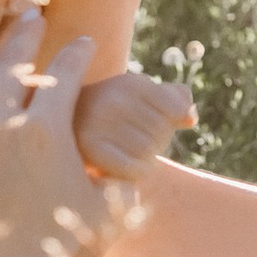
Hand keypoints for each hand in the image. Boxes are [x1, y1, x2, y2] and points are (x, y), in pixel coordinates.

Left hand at [0, 0, 101, 256]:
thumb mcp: (107, 215)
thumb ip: (123, 181)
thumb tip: (141, 165)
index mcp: (47, 135)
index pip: (64, 76)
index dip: (77, 54)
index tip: (84, 41)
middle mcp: (0, 129)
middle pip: (12, 62)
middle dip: (24, 30)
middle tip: (32, 8)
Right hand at [77, 68, 195, 182]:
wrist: (66, 133)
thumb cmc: (115, 117)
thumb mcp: (144, 100)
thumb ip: (175, 100)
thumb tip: (190, 118)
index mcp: (131, 83)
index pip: (178, 110)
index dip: (171, 120)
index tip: (149, 122)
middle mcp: (113, 98)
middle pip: (163, 132)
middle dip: (155, 141)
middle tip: (130, 141)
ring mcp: (97, 122)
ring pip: (148, 151)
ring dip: (143, 158)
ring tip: (123, 152)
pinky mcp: (88, 149)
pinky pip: (132, 169)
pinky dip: (133, 173)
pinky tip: (120, 168)